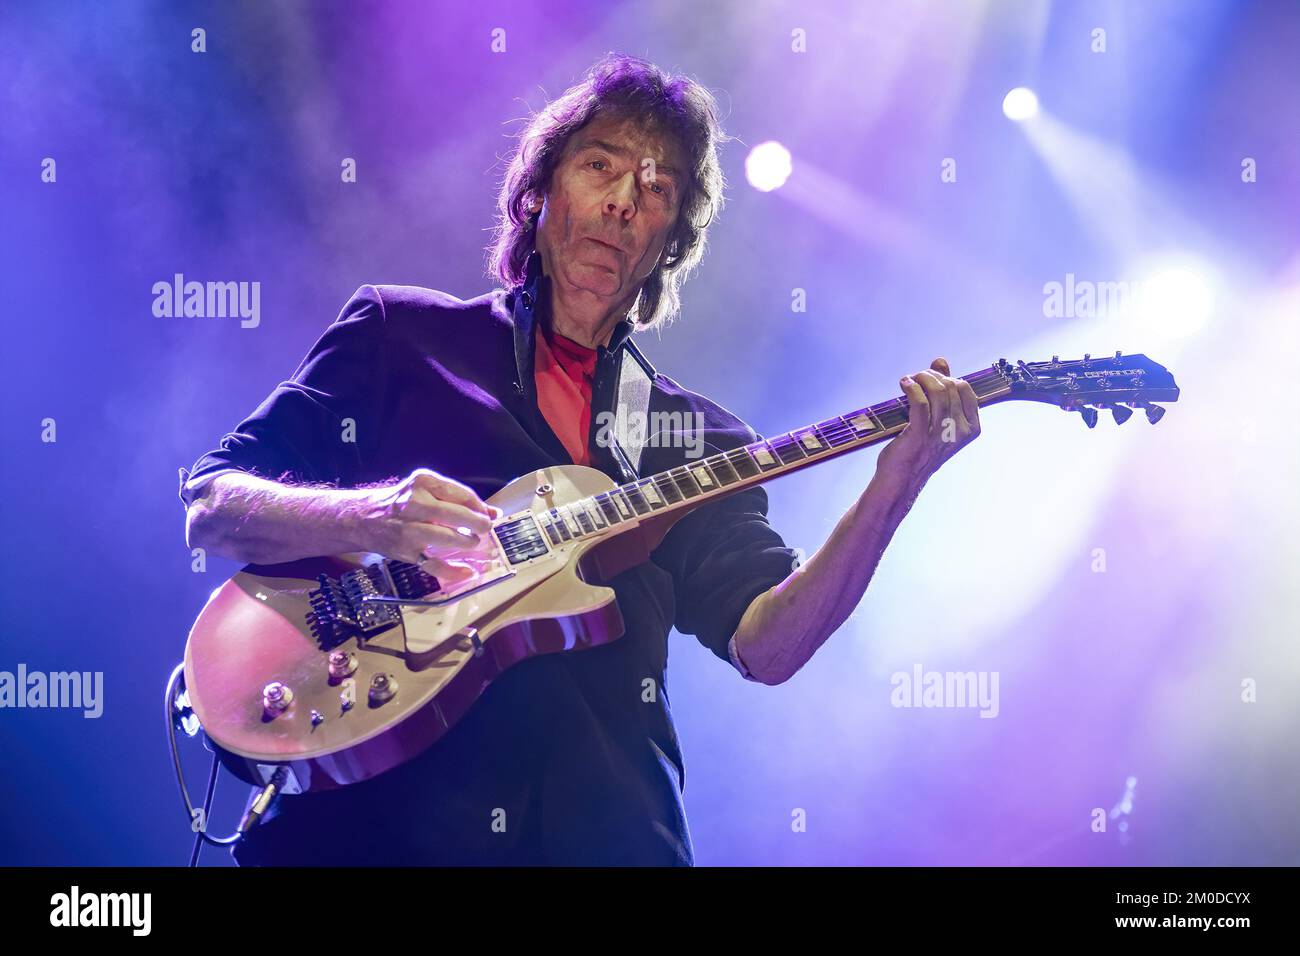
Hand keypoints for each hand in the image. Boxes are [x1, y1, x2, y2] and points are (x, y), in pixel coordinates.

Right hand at [356, 468, 502, 584]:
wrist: (364, 518)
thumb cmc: (401, 502)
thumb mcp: (426, 490)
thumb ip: (458, 498)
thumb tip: (493, 512)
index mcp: (423, 483)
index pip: (461, 494)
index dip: (480, 506)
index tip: (489, 514)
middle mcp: (415, 504)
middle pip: (456, 515)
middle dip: (478, 524)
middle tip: (485, 529)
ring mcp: (409, 529)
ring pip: (446, 538)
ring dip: (466, 542)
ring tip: (472, 542)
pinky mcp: (406, 551)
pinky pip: (433, 564)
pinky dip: (453, 571)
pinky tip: (467, 571)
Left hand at [875, 357, 980, 493]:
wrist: (902, 478)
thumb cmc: (920, 448)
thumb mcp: (938, 420)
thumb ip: (943, 391)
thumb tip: (941, 361)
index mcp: (971, 428)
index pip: (964, 388)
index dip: (946, 378)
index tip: (930, 379)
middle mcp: (959, 431)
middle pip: (949, 387)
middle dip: (931, 376)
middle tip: (916, 379)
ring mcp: (941, 434)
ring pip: (936, 392)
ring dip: (920, 379)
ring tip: (908, 380)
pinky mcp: (920, 435)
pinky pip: (919, 402)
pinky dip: (911, 388)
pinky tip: (904, 384)